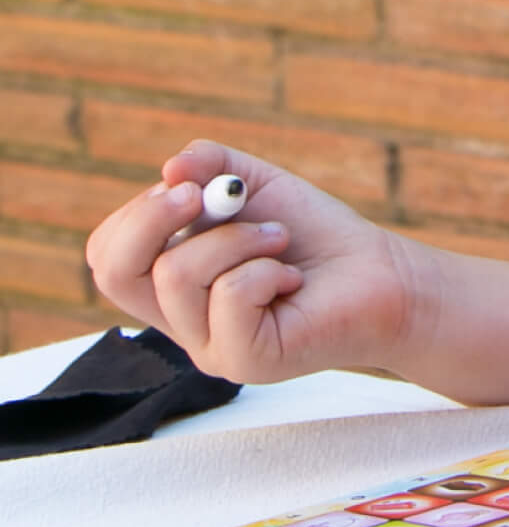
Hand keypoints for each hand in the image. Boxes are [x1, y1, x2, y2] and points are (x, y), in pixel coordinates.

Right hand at [85, 140, 421, 384]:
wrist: (381, 273)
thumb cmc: (314, 235)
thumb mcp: (256, 186)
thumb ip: (211, 166)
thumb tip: (171, 168)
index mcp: (170, 282)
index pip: (108, 255)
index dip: (137, 212)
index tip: (191, 185)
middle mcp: (179, 321)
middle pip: (113, 271)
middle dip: (154, 217)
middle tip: (211, 193)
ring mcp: (208, 347)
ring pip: (176, 276)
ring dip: (237, 238)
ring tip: (278, 239)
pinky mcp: (245, 360)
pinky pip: (229, 297)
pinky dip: (265, 269)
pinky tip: (291, 277)